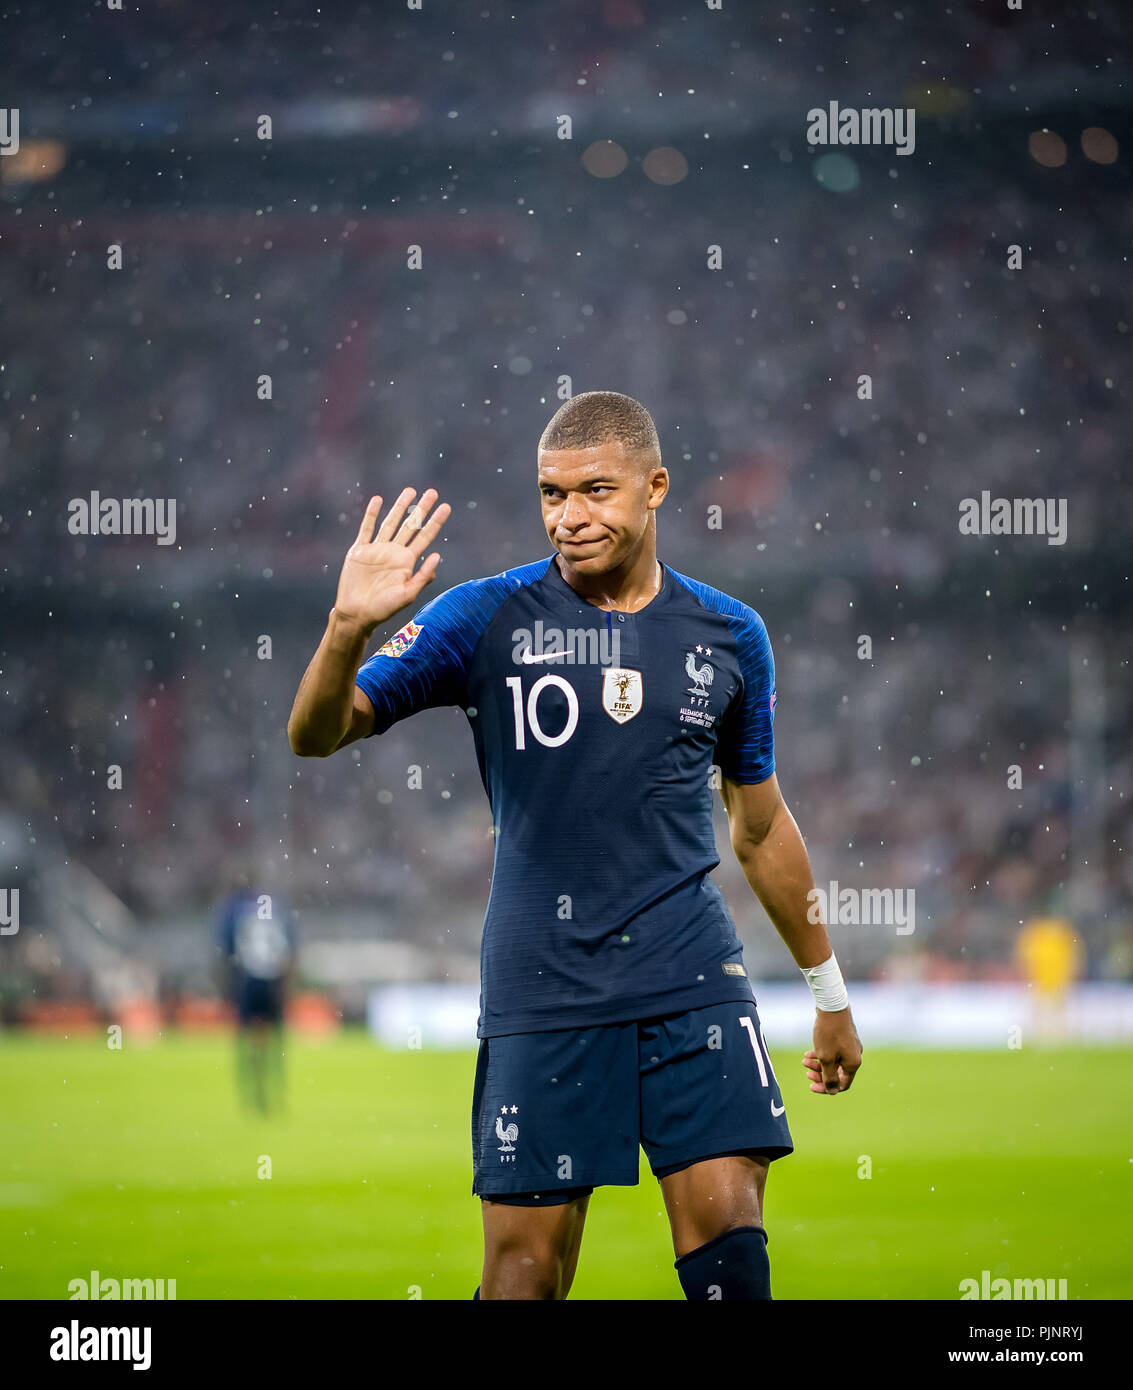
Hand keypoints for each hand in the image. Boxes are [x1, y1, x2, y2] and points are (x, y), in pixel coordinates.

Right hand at [333, 488, 450, 633]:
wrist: (357, 614)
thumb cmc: (384, 609)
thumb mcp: (408, 594)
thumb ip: (423, 576)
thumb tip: (438, 555)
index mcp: (408, 562)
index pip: (425, 537)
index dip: (435, 522)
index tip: (446, 507)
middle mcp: (394, 553)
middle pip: (411, 525)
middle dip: (421, 509)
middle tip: (432, 492)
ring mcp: (377, 550)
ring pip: (390, 523)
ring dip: (400, 507)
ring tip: (410, 491)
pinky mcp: (360, 551)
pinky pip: (366, 529)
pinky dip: (371, 514)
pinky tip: (377, 500)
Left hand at [802, 1008, 861, 1093]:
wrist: (832, 1007)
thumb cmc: (829, 1033)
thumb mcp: (826, 1058)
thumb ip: (829, 1077)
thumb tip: (832, 1092)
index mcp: (853, 1064)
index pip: (842, 1085)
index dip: (827, 1088)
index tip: (812, 1086)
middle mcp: (854, 1056)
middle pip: (837, 1073)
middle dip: (821, 1074)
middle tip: (806, 1073)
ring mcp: (850, 1046)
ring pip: (834, 1062)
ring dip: (819, 1064)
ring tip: (804, 1060)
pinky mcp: (844, 1038)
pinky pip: (833, 1052)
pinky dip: (822, 1054)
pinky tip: (809, 1053)